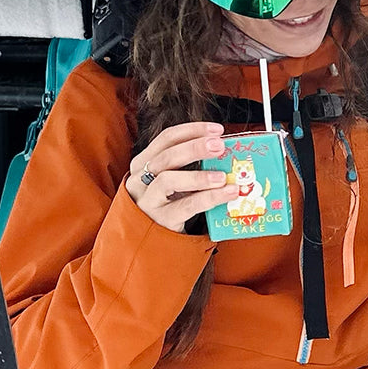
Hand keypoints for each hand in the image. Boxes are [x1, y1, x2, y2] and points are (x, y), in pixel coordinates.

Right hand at [124, 122, 238, 232]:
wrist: (155, 238)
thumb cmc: (168, 202)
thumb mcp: (172, 179)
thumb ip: (189, 164)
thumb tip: (222, 149)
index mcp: (142, 162)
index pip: (166, 139)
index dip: (192, 130)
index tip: (217, 130)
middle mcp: (139, 179)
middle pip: (166, 157)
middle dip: (195, 148)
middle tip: (219, 146)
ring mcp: (148, 201)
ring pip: (169, 180)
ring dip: (199, 176)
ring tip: (223, 176)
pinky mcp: (160, 220)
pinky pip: (186, 206)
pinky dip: (209, 198)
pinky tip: (227, 194)